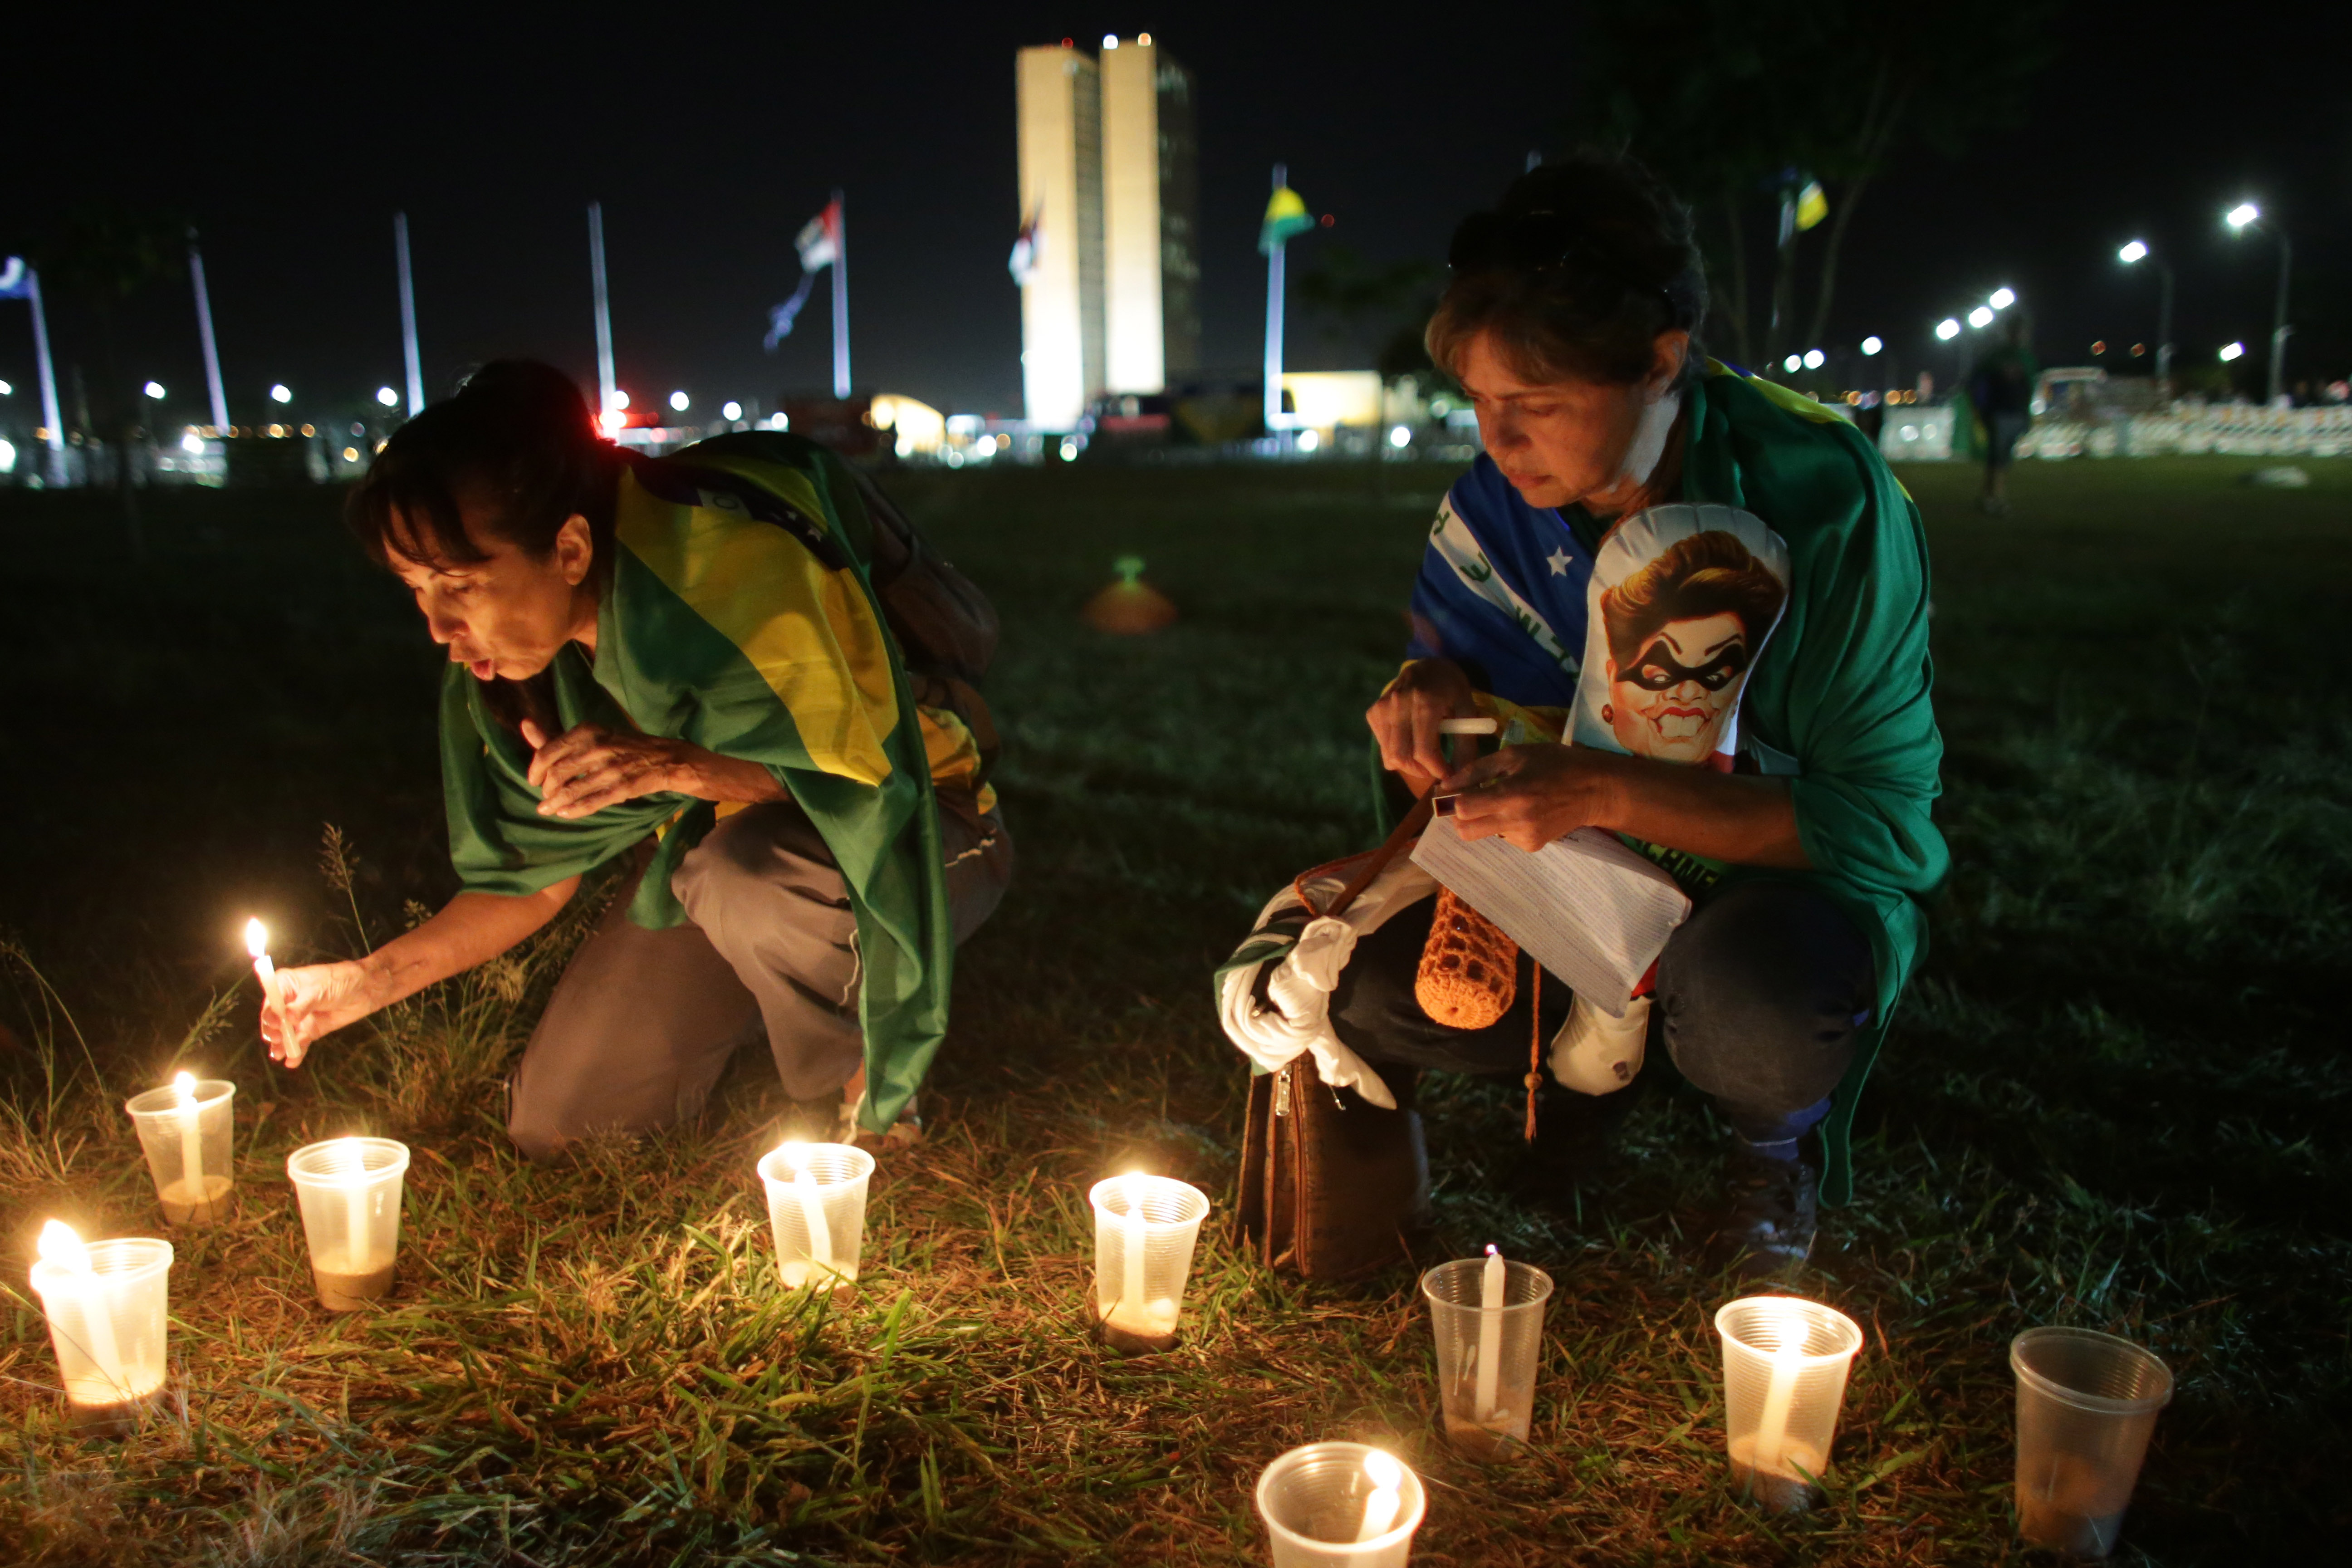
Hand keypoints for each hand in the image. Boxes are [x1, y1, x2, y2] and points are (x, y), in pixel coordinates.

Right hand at [265, 960, 378, 1068]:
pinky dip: (296, 1052)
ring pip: (286, 1034)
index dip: (270, 1014)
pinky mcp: (310, 1029)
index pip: (271, 1002)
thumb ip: (302, 1005)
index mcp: (285, 984)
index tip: (276, 1024)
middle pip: (274, 1021)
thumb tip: (287, 1017)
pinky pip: (300, 1042)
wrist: (364, 989)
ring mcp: (298, 1018)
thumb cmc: (339, 980)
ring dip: (282, 1045)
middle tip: (277, 1040)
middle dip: (274, 1032)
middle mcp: (287, 1002)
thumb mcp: (318, 990)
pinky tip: (291, 1062)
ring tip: (279, 1055)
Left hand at [524, 720, 696, 817]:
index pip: (548, 752)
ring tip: (546, 810)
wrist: (664, 758)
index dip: (535, 769)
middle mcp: (596, 748)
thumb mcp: (591, 735)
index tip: (533, 780)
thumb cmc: (622, 746)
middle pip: (556, 774)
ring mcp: (609, 769)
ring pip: (570, 791)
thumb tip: (524, 725)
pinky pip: (590, 803)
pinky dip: (573, 811)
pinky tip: (565, 814)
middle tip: (545, 795)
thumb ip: (557, 736)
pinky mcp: (621, 788)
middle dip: (546, 789)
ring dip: (554, 803)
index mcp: (586, 731)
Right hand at [1365, 658, 1476, 793]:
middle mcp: (1398, 705)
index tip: (1448, 776)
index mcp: (1424, 703)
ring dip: (1408, 765)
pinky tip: (1410, 740)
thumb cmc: (1450, 687)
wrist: (1428, 663)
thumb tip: (1461, 775)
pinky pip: (1382, 746)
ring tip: (1424, 757)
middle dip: (1421, 772)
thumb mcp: (1466, 709)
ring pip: (1389, 756)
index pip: (1424, 751)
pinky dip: (1396, 752)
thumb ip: (1465, 742)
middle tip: (1435, 770)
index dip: (1437, 770)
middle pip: (1401, 757)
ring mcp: (1382, 708)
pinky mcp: (1374, 712)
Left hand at [1442, 744, 1623, 852]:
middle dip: (1460, 817)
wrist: (1595, 789)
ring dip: (1486, 819)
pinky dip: (1505, 824)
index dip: (1453, 800)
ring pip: (1484, 834)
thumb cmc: (1554, 763)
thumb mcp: (1515, 755)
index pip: (1462, 809)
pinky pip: (1504, 837)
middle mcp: (1516, 821)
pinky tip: (1524, 810)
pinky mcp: (1532, 846)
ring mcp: (1525, 837)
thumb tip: (1446, 786)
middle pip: (1465, 832)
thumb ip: (1477, 770)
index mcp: (1511, 794)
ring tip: (1509, 800)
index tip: (1455, 790)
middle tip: (1470, 801)